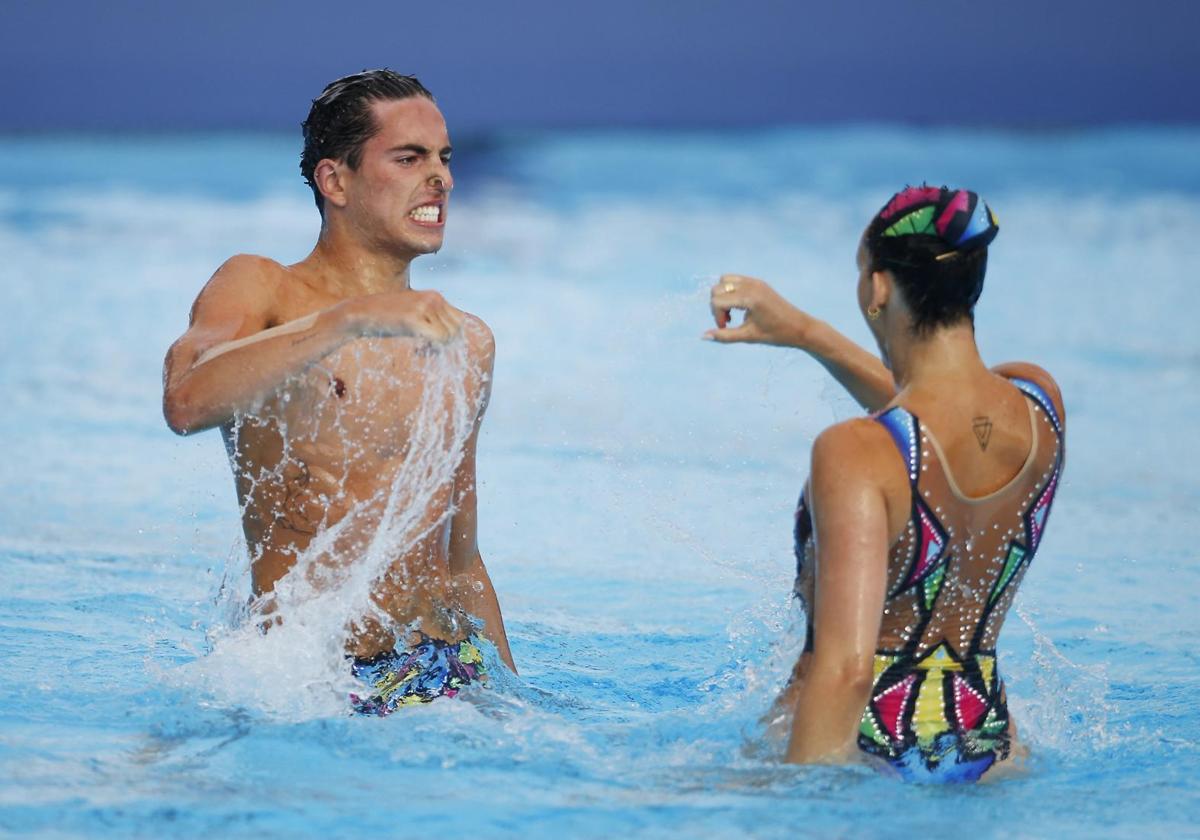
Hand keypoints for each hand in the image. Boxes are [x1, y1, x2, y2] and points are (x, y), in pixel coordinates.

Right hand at [343, 289, 464, 342]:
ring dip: (437, 349)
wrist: (360, 313)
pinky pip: (439, 339)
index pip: (459, 320)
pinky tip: (416, 351)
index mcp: (434, 295)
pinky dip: (431, 350)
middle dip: (446, 344)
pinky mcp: (414, 318)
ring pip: (450, 336)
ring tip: (419, 350)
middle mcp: (433, 297)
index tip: (431, 344)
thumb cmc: (385, 318)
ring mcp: (424, 306)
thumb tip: (453, 338)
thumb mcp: (412, 313)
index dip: (450, 336)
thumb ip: (431, 319)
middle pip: (458, 329)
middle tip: (424, 351)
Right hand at [704, 274, 810, 346]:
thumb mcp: (748, 336)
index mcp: (749, 298)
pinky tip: (740, 307)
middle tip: (728, 321)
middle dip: (717, 306)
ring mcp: (755, 281)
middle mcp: (751, 285)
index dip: (716, 316)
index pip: (717, 301)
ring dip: (723, 296)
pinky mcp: (758, 282)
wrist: (800, 327)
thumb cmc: (776, 334)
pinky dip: (731, 292)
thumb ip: (724, 336)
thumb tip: (703, 336)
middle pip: (717, 289)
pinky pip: (735, 280)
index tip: (726, 327)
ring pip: (724, 281)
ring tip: (732, 313)